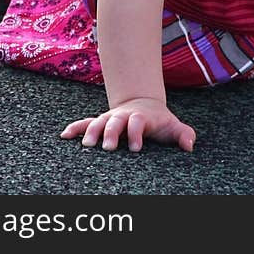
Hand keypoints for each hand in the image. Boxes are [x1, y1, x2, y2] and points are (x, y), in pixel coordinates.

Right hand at [60, 97, 195, 151]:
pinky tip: (64, 136)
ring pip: (98, 122)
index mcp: (140, 117)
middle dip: (111, 133)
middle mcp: (122, 116)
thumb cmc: (159, 121)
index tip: (136, 147)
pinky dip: (75, 128)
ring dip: (91, 131)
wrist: (144, 105)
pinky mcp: (100, 122)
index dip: (136, 133)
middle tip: (109, 147)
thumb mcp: (173, 126)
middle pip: (115, 122)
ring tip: (87, 145)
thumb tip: (189, 145)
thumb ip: (183, 134)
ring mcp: (110, 118)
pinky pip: (85, 123)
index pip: (137, 122)